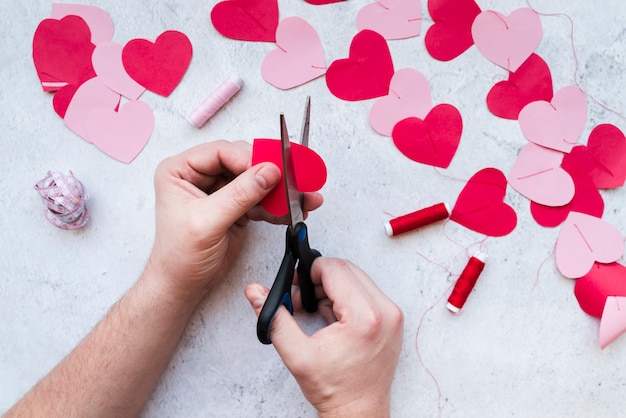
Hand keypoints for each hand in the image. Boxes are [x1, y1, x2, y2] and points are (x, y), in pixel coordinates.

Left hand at [146, 140, 321, 302]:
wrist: (183, 286)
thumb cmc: (179, 257)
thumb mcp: (207, 223)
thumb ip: (239, 195)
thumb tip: (267, 172)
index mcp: (180, 171)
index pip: (220, 152)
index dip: (247, 158)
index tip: (270, 170)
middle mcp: (199, 176)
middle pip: (241, 162)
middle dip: (268, 172)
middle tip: (290, 180)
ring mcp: (219, 191)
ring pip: (255, 180)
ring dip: (278, 190)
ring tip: (300, 197)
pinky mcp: (235, 207)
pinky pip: (260, 199)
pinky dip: (276, 206)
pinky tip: (290, 211)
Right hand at [245, 258, 403, 416]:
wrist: (358, 411)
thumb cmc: (334, 388)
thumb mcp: (296, 354)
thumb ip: (274, 318)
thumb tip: (255, 293)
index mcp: (364, 317)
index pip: (336, 269)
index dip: (311, 271)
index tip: (297, 284)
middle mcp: (384, 311)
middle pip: (348, 269)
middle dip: (320, 279)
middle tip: (303, 299)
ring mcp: (392, 315)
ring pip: (358, 278)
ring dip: (333, 288)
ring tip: (317, 312)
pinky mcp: (393, 319)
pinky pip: (367, 292)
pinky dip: (347, 297)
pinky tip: (334, 318)